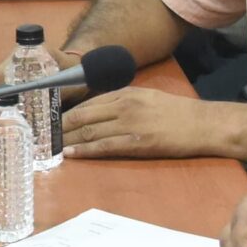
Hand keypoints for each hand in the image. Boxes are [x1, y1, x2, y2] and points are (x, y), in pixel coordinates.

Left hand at [60, 86, 217, 161]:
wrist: (204, 124)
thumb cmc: (176, 112)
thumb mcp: (146, 96)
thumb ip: (122, 101)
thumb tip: (97, 111)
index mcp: (126, 93)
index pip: (87, 103)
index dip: (66, 113)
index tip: (50, 122)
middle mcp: (124, 106)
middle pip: (83, 116)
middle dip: (60, 127)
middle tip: (42, 137)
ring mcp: (131, 124)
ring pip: (90, 131)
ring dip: (67, 140)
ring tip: (50, 147)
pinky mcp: (139, 143)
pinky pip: (105, 147)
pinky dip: (84, 150)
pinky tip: (70, 153)